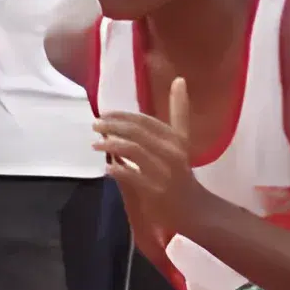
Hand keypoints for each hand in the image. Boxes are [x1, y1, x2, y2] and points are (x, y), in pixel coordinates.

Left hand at [95, 100, 204, 239]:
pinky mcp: (156, 191)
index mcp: (176, 138)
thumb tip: (179, 80)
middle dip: (113, 126)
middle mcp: (172, 152)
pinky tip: (107, 168)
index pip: (146, 120)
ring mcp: (164, 172)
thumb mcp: (183, 140)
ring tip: (96, 145)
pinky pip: (132, 175)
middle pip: (137, 132)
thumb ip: (179, 111)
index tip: (105, 113)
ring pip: (133, 150)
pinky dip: (117, 170)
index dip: (123, 115)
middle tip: (96, 125)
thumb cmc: (182, 172)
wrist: (194, 209)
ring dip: (111, 145)